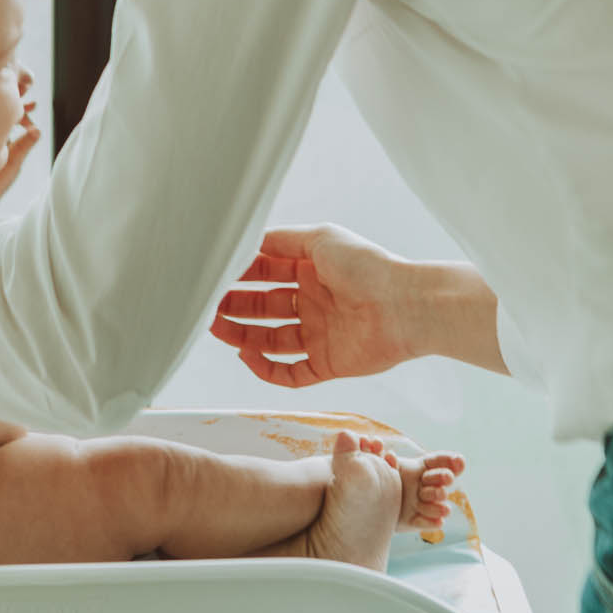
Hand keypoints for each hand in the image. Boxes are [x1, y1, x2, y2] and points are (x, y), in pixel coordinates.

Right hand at [211, 223, 424, 388]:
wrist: (406, 306)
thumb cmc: (367, 266)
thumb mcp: (320, 239)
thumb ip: (282, 240)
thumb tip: (247, 240)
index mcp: (312, 271)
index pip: (266, 274)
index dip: (240, 276)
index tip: (213, 276)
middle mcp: (314, 302)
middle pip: (264, 308)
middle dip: (234, 306)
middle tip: (206, 306)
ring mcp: (320, 335)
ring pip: (271, 340)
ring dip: (242, 336)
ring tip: (215, 329)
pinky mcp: (328, 364)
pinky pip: (290, 373)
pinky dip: (266, 369)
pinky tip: (247, 356)